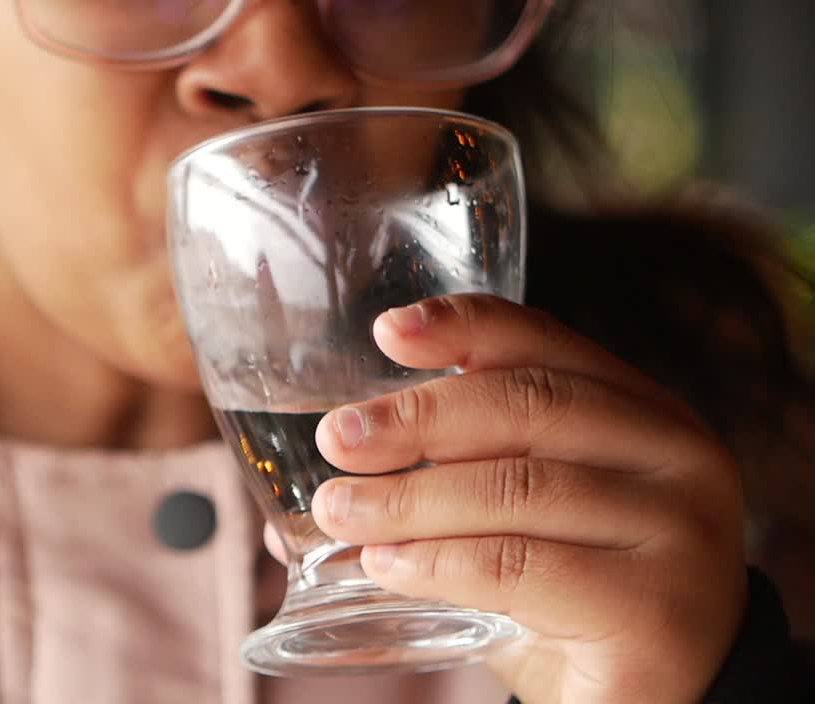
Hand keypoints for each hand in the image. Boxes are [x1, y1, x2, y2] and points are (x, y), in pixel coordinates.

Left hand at [304, 294, 747, 702]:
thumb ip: (447, 483)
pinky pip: (522, 566)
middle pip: (529, 405)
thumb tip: (315, 485)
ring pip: (519, 487)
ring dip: (411, 498)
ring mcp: (678, 531)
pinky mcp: (655, 608)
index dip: (465, 326)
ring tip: (339, 511)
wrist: (650, 700)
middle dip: (418, 418)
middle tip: (337, 439)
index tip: (389, 331)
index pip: (547, 346)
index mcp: (642, 414)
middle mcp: (676, 457)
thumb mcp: (514, 523)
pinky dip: (440, 562)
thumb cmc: (571, 603)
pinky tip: (387, 564)